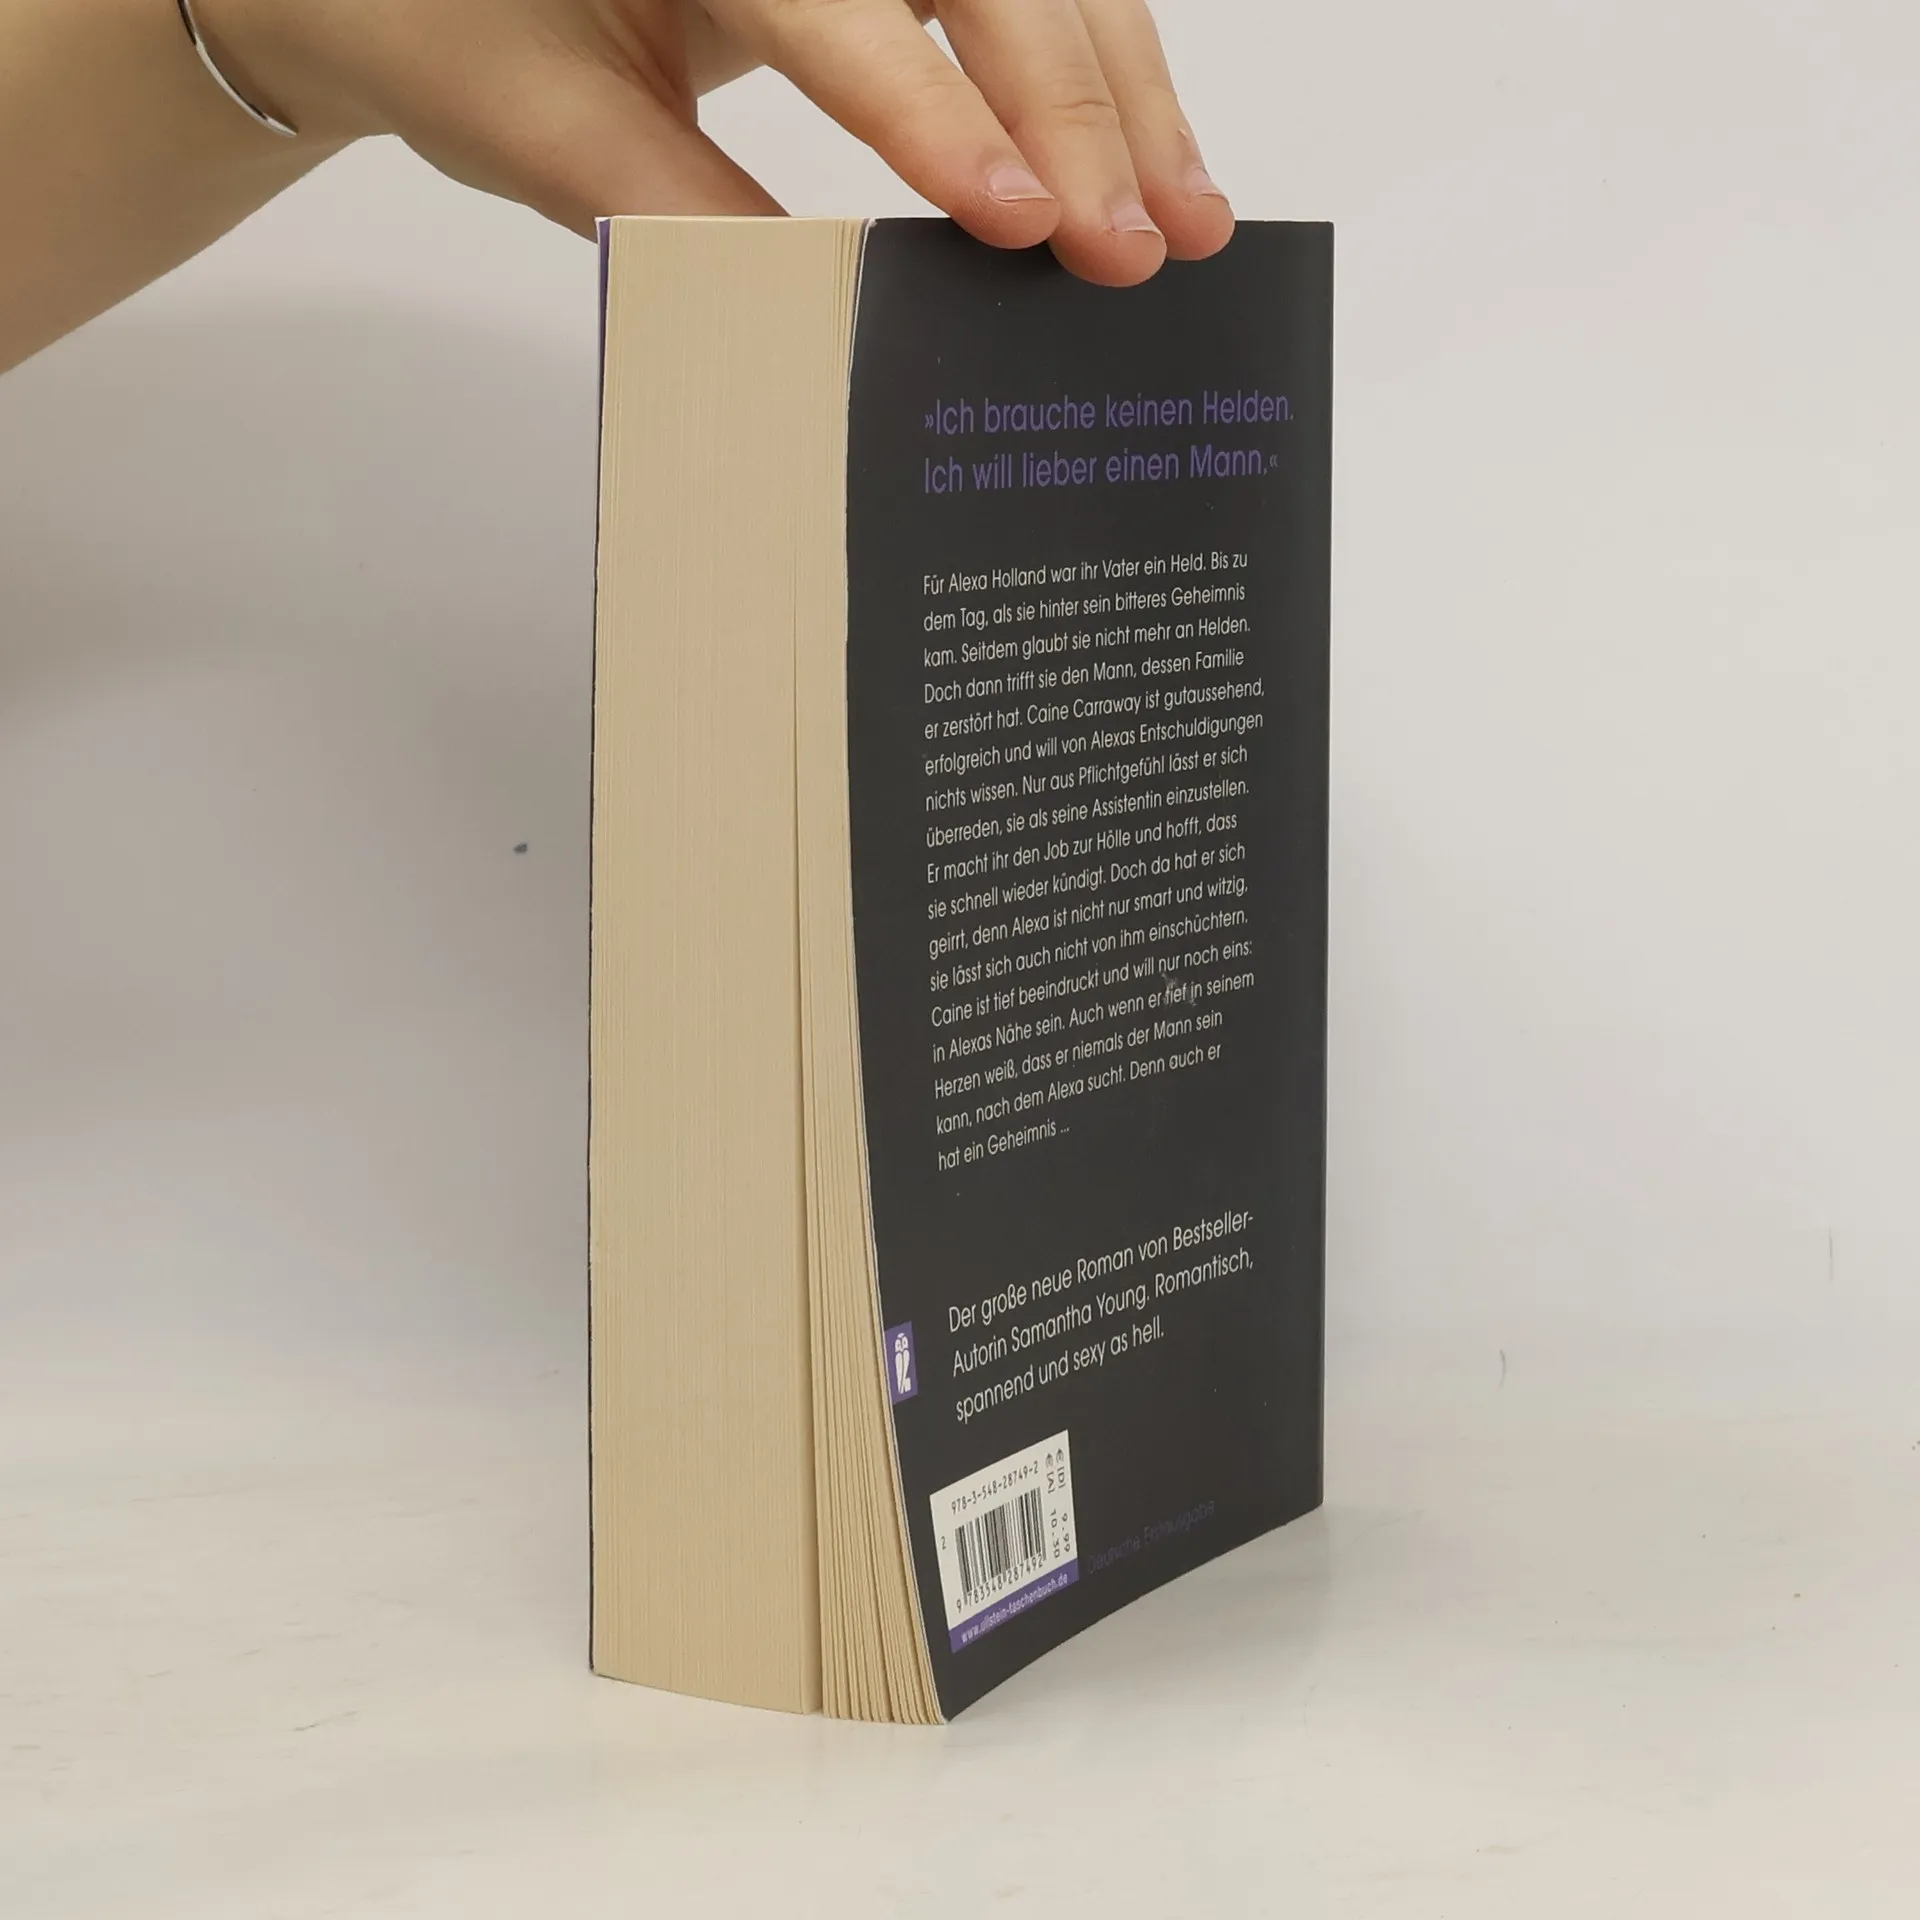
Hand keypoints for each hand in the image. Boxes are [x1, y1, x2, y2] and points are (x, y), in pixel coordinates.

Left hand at [197, 0, 1232, 284]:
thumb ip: (682, 207)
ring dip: (1119, 92)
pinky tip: (1148, 156)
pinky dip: (1089, 74)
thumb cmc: (445, 24)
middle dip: (1069, 107)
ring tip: (1188, 218)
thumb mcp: (543, 126)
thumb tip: (838, 311)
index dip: (930, 106)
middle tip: (1133, 246)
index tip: (1014, 218)